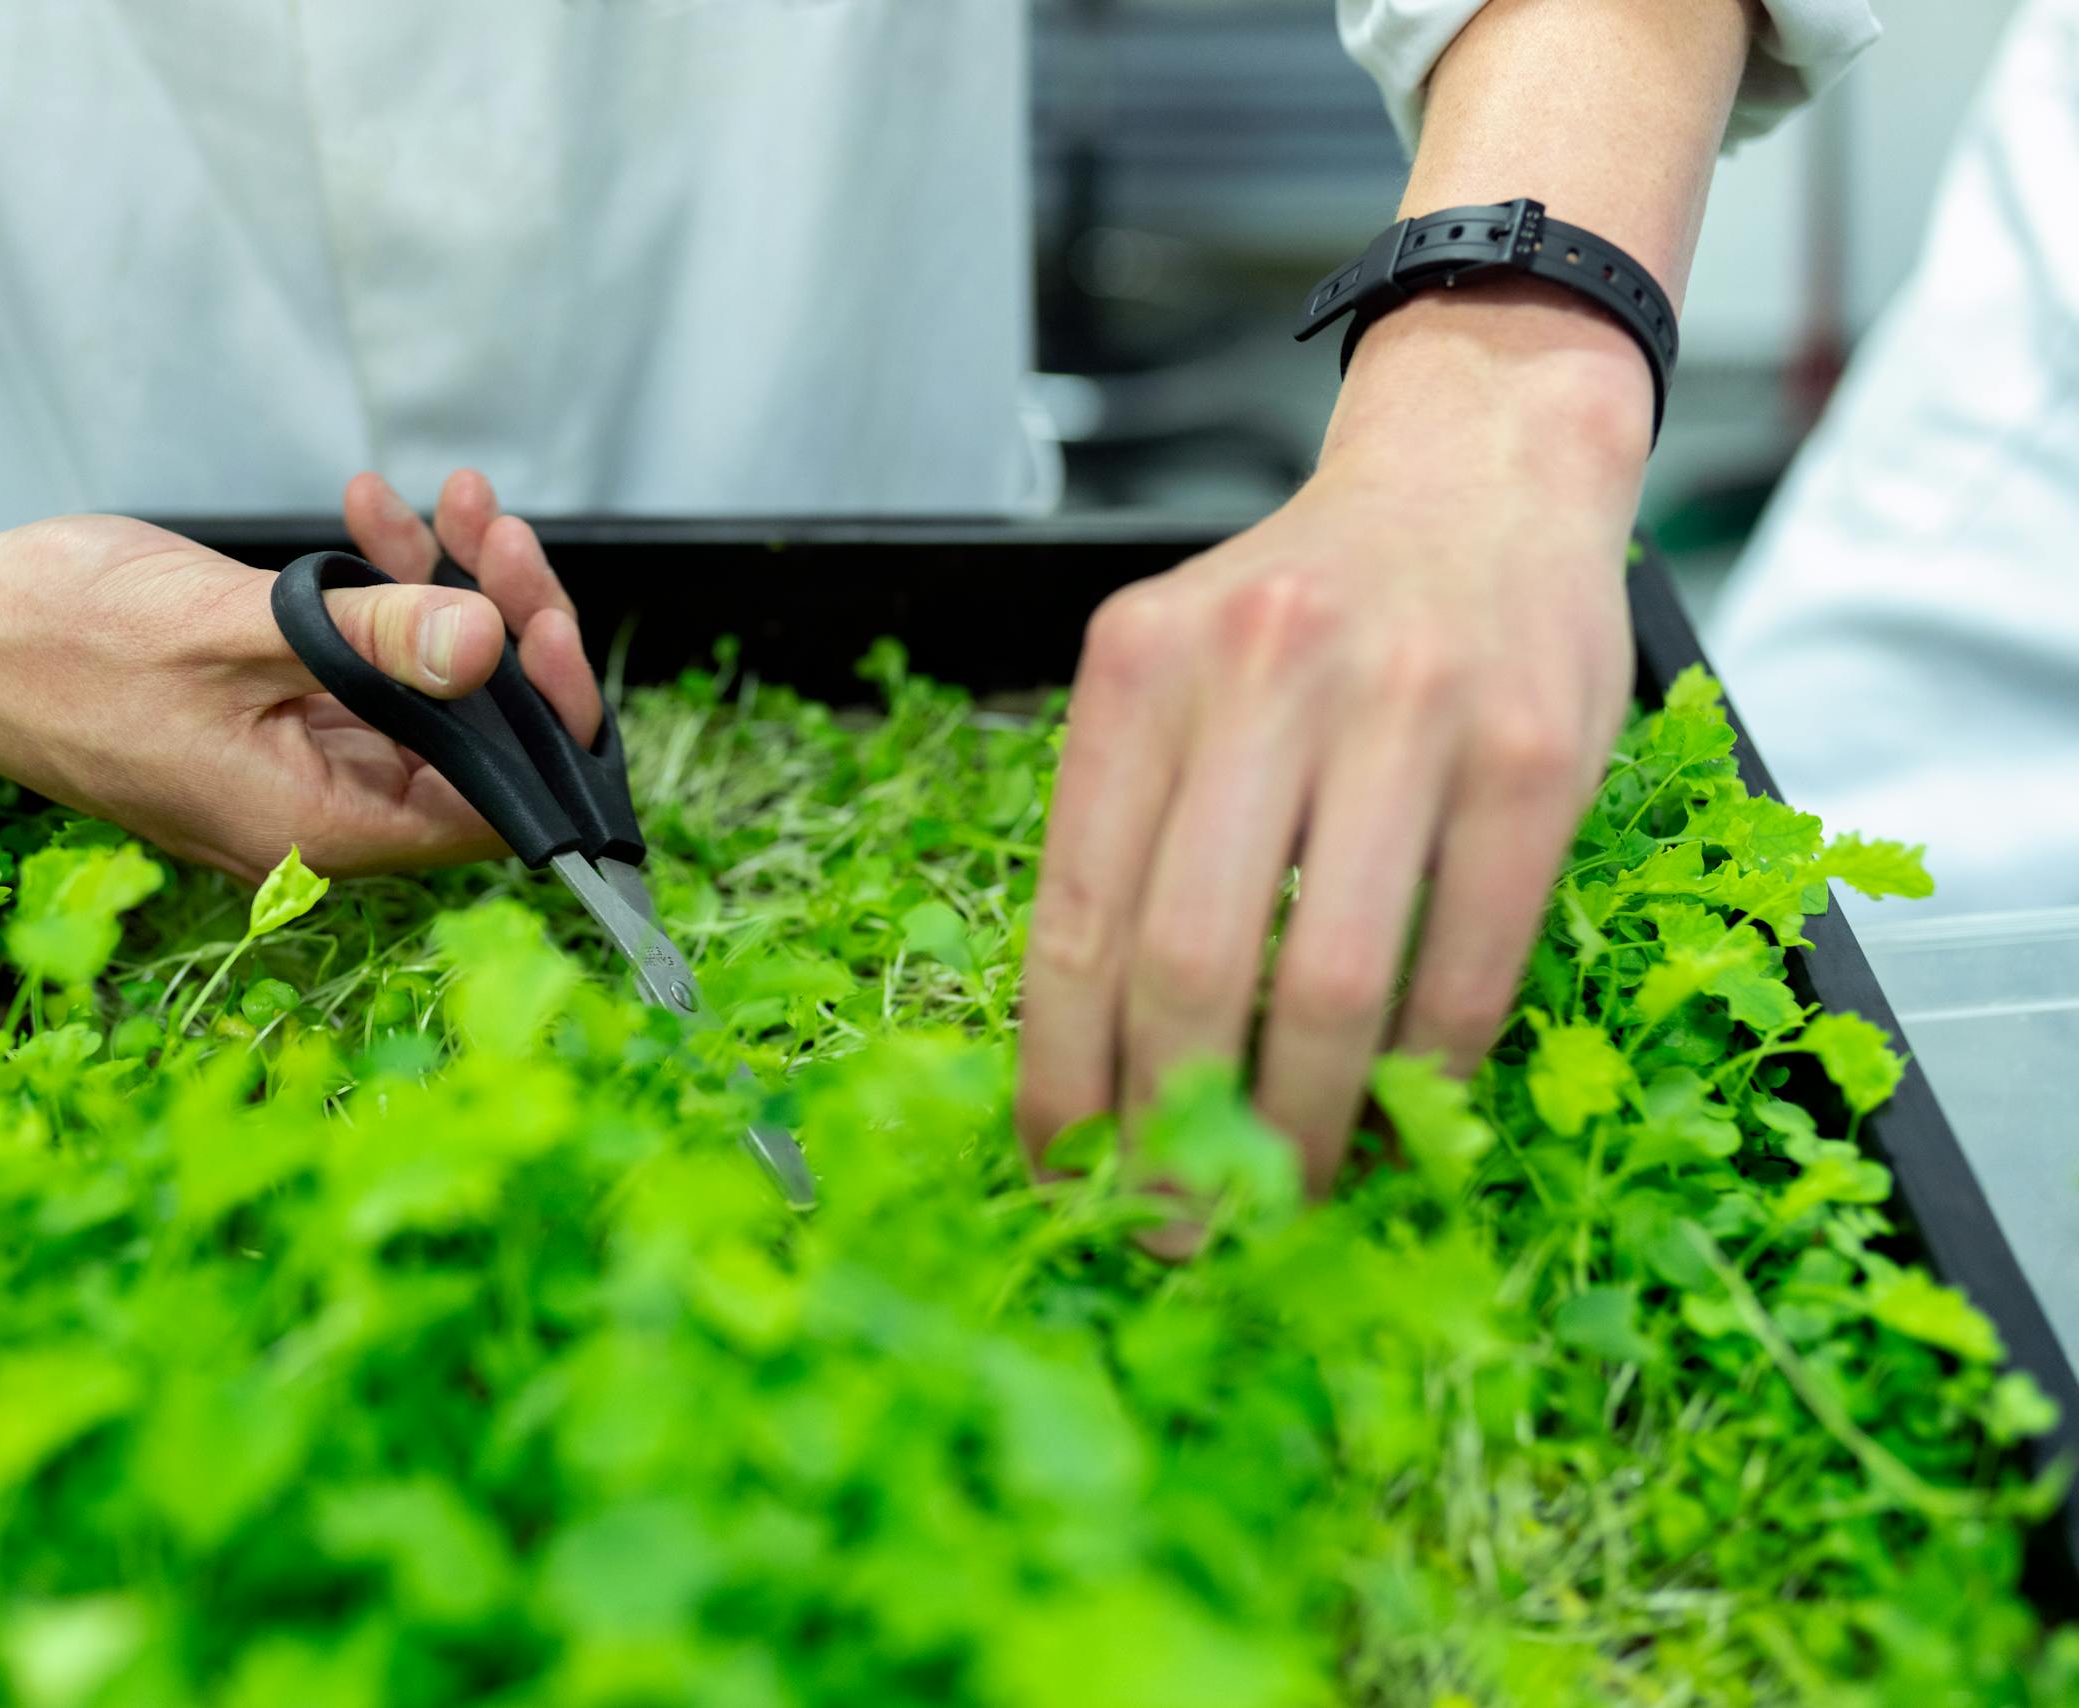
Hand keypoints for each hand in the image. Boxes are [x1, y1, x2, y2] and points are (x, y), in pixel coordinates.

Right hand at [0, 468, 597, 883]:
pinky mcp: (272, 719)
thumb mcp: (233, 625)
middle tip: (493, 528)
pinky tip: (372, 514)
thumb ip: (372, 642)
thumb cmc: (56, 636)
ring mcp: (294, 767)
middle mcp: (316, 816)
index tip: (544, 618)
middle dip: (499, 624)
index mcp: (315, 828)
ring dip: (445, 592)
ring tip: (445, 500)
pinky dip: (380, 595)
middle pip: (471, 741)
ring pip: (425, 693)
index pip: (493, 808)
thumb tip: (490, 648)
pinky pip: (364, 668)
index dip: (542, 718)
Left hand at [1016, 288, 1646, 1201]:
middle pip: (1191, 965)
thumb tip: (1097, 1061)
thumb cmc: (1306, 608)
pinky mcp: (1535, 753)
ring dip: (1299, 1128)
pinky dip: (1423, 1073)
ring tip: (1276, 1203)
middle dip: (1172, 1129)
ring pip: (1333, 983)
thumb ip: (1133, 828)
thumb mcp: (1178, 673)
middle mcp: (1262, 677)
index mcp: (1139, 669)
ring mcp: (1408, 710)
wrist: (1477, 470)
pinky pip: (1466, 962)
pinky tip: (1393, 1122)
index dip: (1061, 1074)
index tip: (1060, 1171)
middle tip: (1170, 1223)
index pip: (1074, 916)